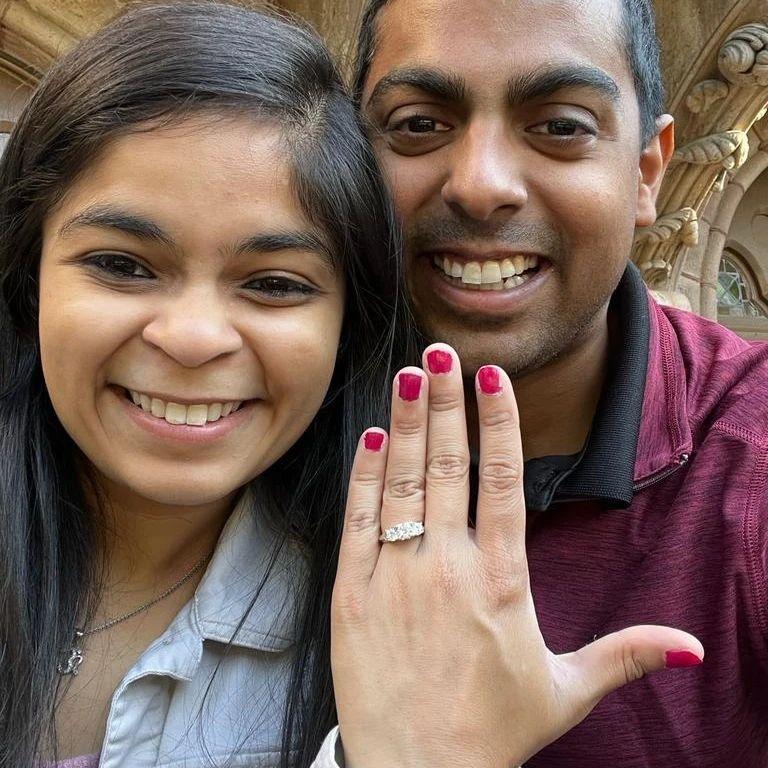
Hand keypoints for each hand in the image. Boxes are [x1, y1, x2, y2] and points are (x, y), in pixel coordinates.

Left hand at [331, 344, 702, 767]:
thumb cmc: (491, 731)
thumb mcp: (565, 690)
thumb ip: (626, 655)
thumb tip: (691, 646)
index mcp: (502, 582)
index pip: (503, 482)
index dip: (499, 423)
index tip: (492, 378)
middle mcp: (449, 568)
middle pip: (450, 466)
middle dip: (448, 402)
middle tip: (444, 352)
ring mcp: (396, 577)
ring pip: (403, 482)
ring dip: (408, 423)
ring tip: (410, 375)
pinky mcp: (353, 593)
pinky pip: (359, 521)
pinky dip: (366, 476)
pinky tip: (373, 437)